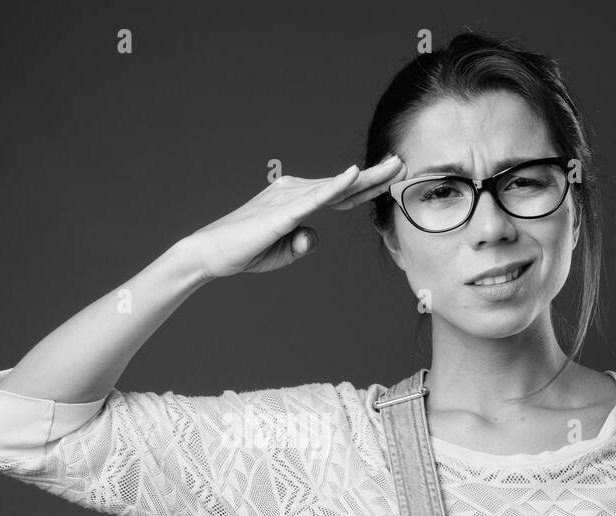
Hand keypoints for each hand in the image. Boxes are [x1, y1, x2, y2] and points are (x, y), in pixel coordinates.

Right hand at [182, 155, 406, 280]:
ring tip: (393, 167)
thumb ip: (302, 242)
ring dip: (366, 178)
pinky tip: (355, 175)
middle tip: (403, 162)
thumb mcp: (284, 251)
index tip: (391, 178)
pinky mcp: (284, 211)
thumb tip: (312, 237)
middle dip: (375, 175)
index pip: (339, 193)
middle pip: (343, 186)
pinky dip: (336, 185)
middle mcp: (295, 191)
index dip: (366, 186)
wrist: (212, 252)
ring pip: (336, 187)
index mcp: (297, 199)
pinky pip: (316, 197)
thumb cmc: (246, 251)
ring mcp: (290, 198)